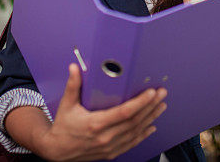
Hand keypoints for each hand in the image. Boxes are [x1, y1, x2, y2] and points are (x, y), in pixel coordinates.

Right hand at [38, 64, 166, 160]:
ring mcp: (110, 147)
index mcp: (95, 124)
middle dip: (151, 106)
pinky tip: (152, 125)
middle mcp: (105, 137)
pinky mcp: (112, 152)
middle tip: (162, 94)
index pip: (124, 112)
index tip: (151, 92)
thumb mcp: (66, 104)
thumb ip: (73, 85)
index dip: (140, 102)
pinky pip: (132, 143)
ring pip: (136, 132)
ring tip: (161, 105)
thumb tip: (74, 67)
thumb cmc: (63, 127)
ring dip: (151, 118)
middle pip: (135, 121)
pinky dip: (143, 134)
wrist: (57, 151)